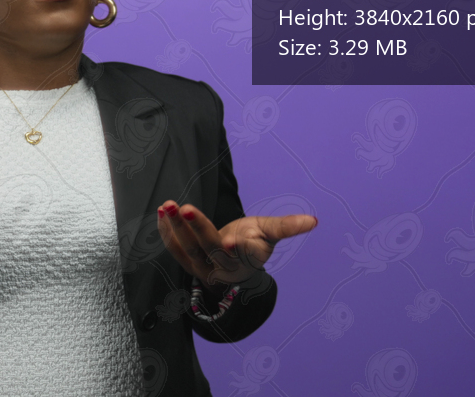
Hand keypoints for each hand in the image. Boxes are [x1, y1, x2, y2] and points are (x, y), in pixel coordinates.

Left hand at [157, 200, 316, 295]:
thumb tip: (313, 221)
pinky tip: (161, 212)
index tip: (229, 241)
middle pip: (210, 249)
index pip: (244, 255)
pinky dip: (166, 231)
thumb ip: (286, 226)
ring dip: (176, 227)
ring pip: (188, 249)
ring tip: (168, 205)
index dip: (237, 249)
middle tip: (187, 208)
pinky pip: (174, 248)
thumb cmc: (253, 240)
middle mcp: (225, 268)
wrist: (233, 260)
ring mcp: (204, 268)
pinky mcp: (188, 263)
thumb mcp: (269, 232)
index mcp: (249, 260)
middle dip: (198, 229)